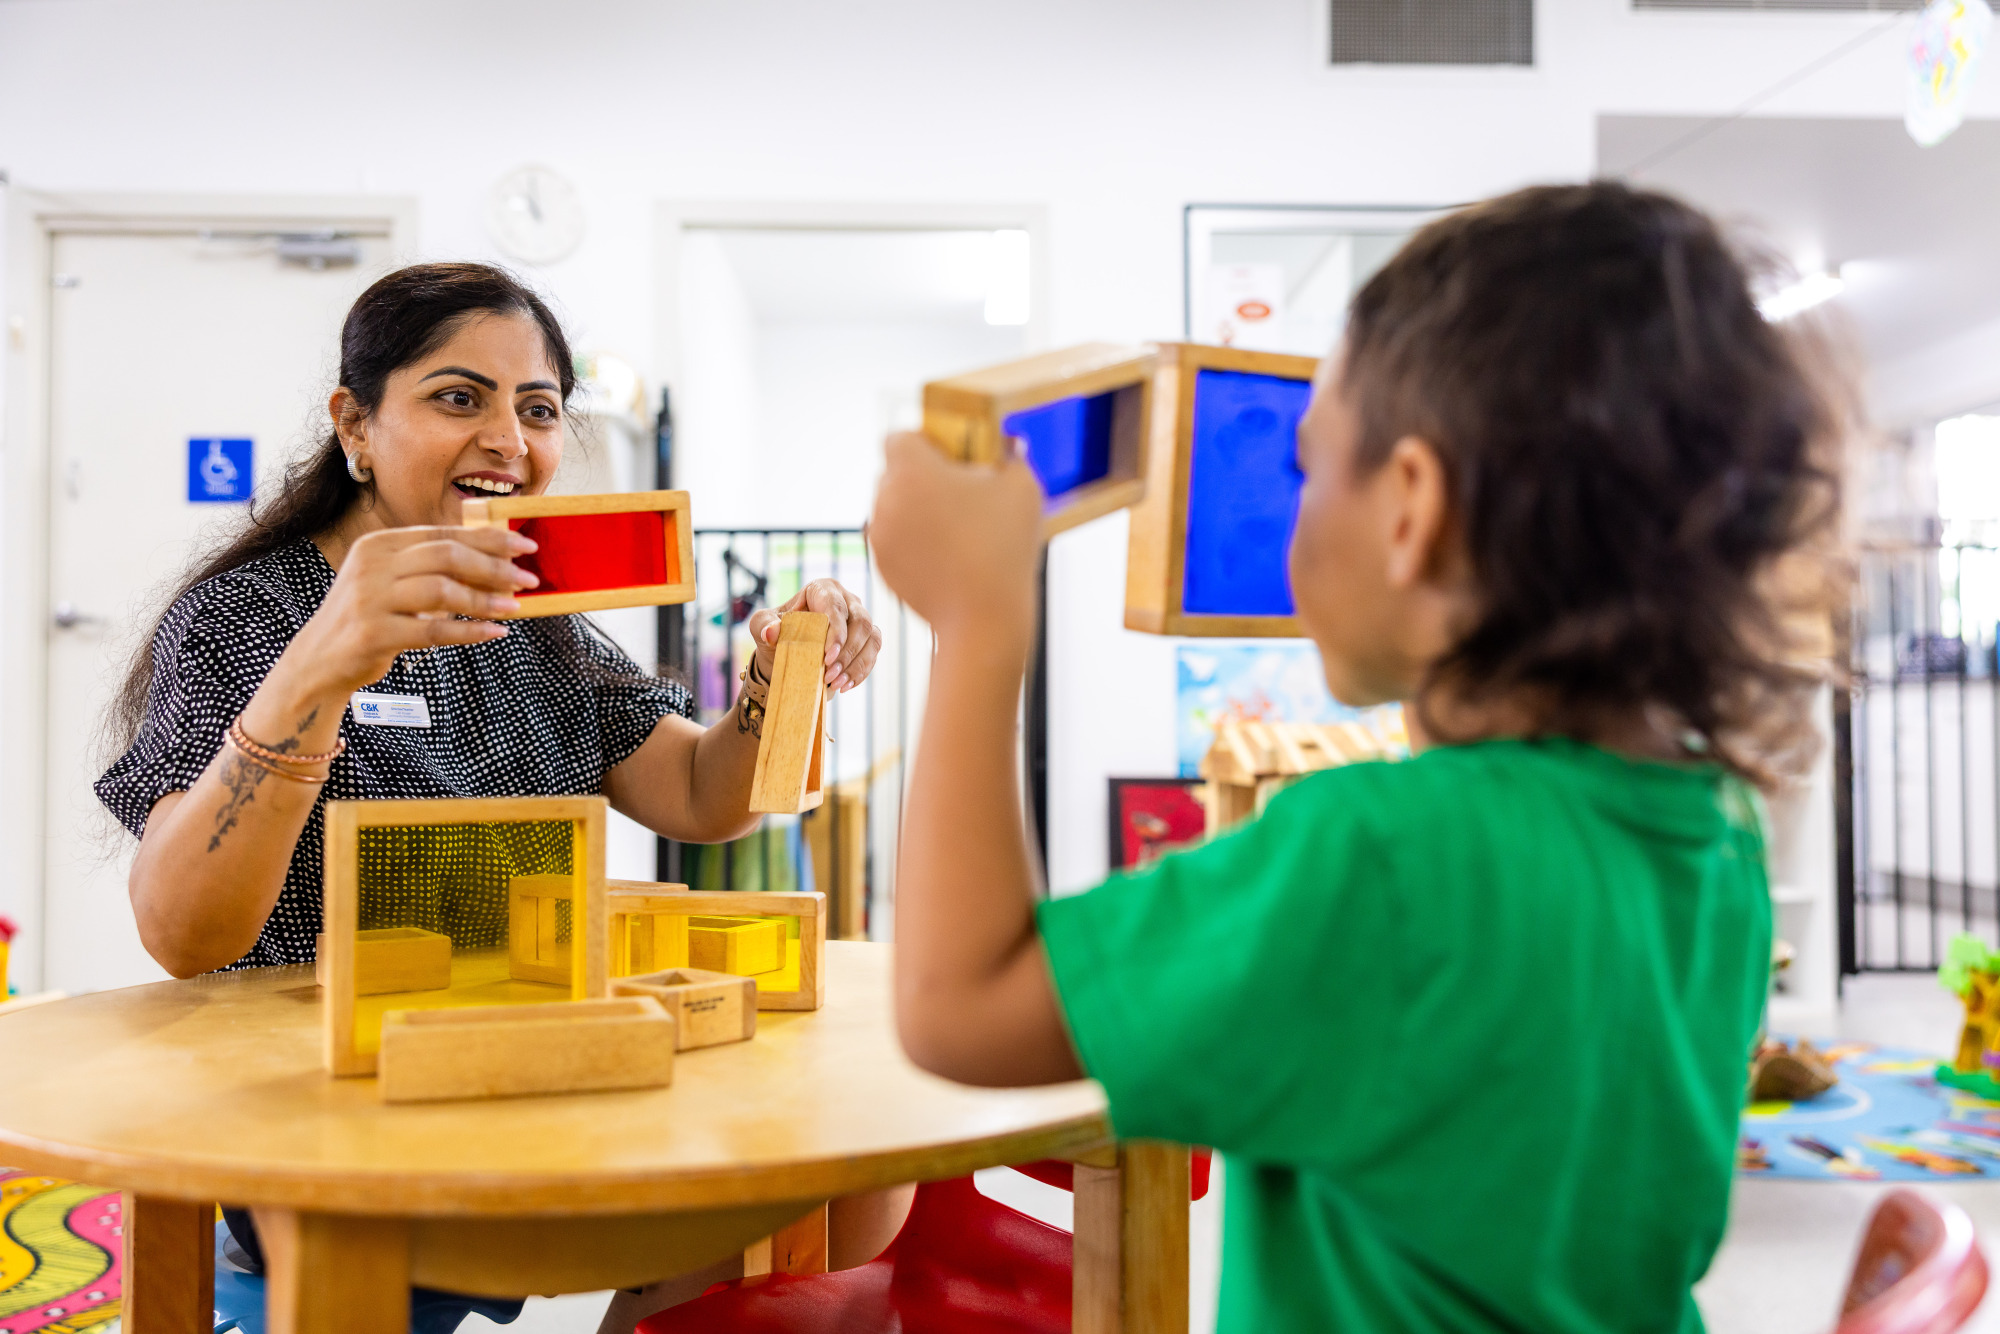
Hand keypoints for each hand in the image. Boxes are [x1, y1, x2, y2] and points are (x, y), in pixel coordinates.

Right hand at [287, 526, 538, 694]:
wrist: (319, 660)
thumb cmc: (371, 618)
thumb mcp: (393, 582)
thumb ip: (433, 569)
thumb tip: (498, 566)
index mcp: (379, 544)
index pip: (443, 534)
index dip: (488, 539)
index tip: (525, 547)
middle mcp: (371, 565)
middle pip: (446, 556)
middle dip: (493, 566)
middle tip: (527, 579)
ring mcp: (369, 599)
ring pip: (441, 591)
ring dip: (485, 600)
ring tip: (514, 607)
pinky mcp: (372, 634)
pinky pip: (433, 631)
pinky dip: (469, 632)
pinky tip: (495, 633)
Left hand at [745, 579, 883, 692]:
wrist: (787, 654)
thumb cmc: (776, 634)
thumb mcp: (761, 626)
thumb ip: (763, 625)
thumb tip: (771, 632)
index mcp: (822, 589)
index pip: (836, 606)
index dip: (836, 632)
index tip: (828, 657)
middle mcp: (847, 600)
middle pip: (861, 622)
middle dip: (848, 652)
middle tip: (830, 675)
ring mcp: (860, 619)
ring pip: (871, 638)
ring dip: (856, 664)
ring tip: (836, 683)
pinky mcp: (867, 639)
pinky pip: (873, 653)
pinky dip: (861, 671)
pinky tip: (845, 685)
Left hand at [867, 432, 1040, 641]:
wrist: (983, 617)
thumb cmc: (1004, 546)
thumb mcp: (1022, 487)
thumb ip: (1011, 455)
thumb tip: (1009, 444)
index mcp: (911, 469)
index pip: (901, 437)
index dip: (926, 442)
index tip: (953, 459)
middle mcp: (884, 498)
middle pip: (896, 472)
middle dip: (923, 477)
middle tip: (961, 494)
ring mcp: (878, 535)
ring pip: (894, 507)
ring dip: (918, 510)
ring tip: (958, 529)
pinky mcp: (882, 566)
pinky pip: (895, 540)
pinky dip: (915, 541)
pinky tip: (948, 556)